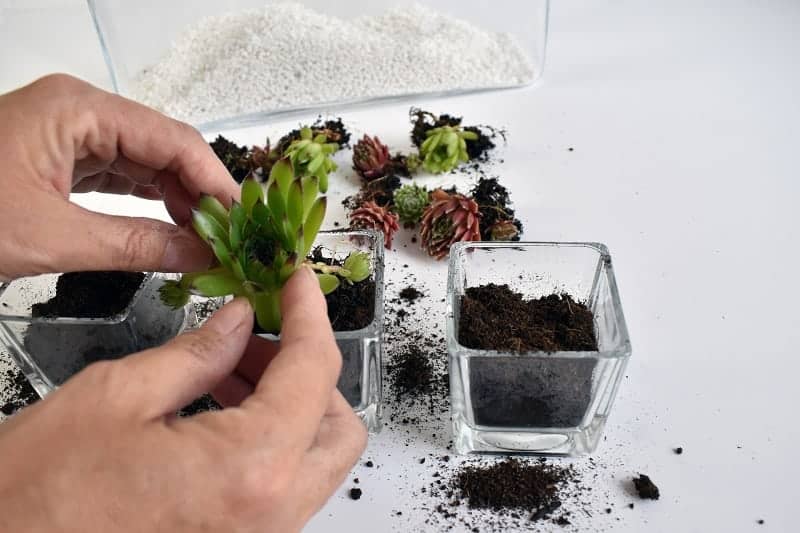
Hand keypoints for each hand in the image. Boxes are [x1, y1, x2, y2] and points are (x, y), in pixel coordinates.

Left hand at [0, 74, 239, 281]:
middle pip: (163, 148)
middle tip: (227, 237)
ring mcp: (70, 132)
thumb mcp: (52, 237)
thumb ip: (134, 245)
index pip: (172, 139)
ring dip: (176, 199)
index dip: (213, 181)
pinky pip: (120, 174)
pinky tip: (170, 226)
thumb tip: (200, 256)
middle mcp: (79, 111)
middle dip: (198, 193)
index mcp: (78, 109)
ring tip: (204, 237)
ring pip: (144, 162)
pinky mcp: (62, 157)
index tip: (241, 220)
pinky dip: (147, 201)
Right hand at [0, 268, 366, 531]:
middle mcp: (270, 516)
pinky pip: (280, 486)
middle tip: (267, 329)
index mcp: (250, 469)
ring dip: (290, 402)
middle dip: (312, 368)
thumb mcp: (116, 398)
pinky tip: (223, 405)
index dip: (311, 314)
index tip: (298, 283)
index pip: (315, 372)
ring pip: (314, 459)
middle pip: (339, 428)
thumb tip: (242, 320)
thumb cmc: (35, 499)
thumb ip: (196, 353)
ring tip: (233, 362)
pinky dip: (270, 439)